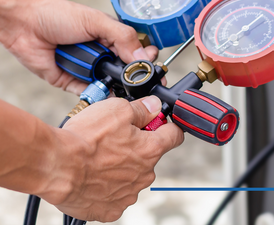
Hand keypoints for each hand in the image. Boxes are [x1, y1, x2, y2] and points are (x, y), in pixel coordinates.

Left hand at [0, 0, 158, 94]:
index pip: (138, 51)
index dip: (147, 60)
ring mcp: (89, 69)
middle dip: (134, 77)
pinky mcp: (73, 82)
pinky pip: (91, 93)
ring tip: (125, 89)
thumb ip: (123, 37)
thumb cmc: (57, 15)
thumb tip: (144, 55)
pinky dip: (98, 95)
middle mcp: (103, 54)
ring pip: (111, 84)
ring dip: (117, 87)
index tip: (154, 67)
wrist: (24, 24)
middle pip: (127, 71)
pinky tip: (106, 95)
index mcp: (112, 37)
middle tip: (142, 81)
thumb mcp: (96, 21)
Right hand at [42, 96, 183, 221]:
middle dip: (136, 147)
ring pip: (131, 177)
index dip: (166, 126)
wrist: (56, 166)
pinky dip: (106, 188)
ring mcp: (129, 194)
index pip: (175, 136)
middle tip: (113, 140)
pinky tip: (92, 177)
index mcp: (151, 149)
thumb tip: (155, 106)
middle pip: (149, 157)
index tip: (157, 123)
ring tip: (97, 159)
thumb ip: (142, 108)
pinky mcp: (111, 210)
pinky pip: (114, 196)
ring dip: (120, 168)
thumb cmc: (85, 139)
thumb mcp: (117, 109)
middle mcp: (145, 174)